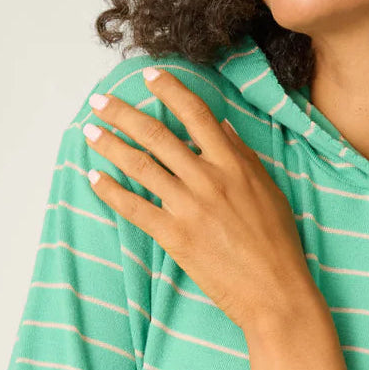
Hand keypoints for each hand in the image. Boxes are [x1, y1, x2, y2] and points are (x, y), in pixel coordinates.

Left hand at [82, 68, 318, 331]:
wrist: (275, 293)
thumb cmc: (279, 246)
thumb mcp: (270, 192)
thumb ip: (244, 157)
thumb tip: (222, 126)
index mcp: (234, 165)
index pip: (196, 114)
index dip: (169, 90)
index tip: (148, 76)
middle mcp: (208, 179)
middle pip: (157, 134)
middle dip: (123, 113)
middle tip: (100, 101)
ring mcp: (189, 207)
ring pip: (140, 165)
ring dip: (110, 145)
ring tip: (90, 133)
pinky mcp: (175, 236)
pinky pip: (134, 207)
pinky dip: (110, 190)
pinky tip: (94, 177)